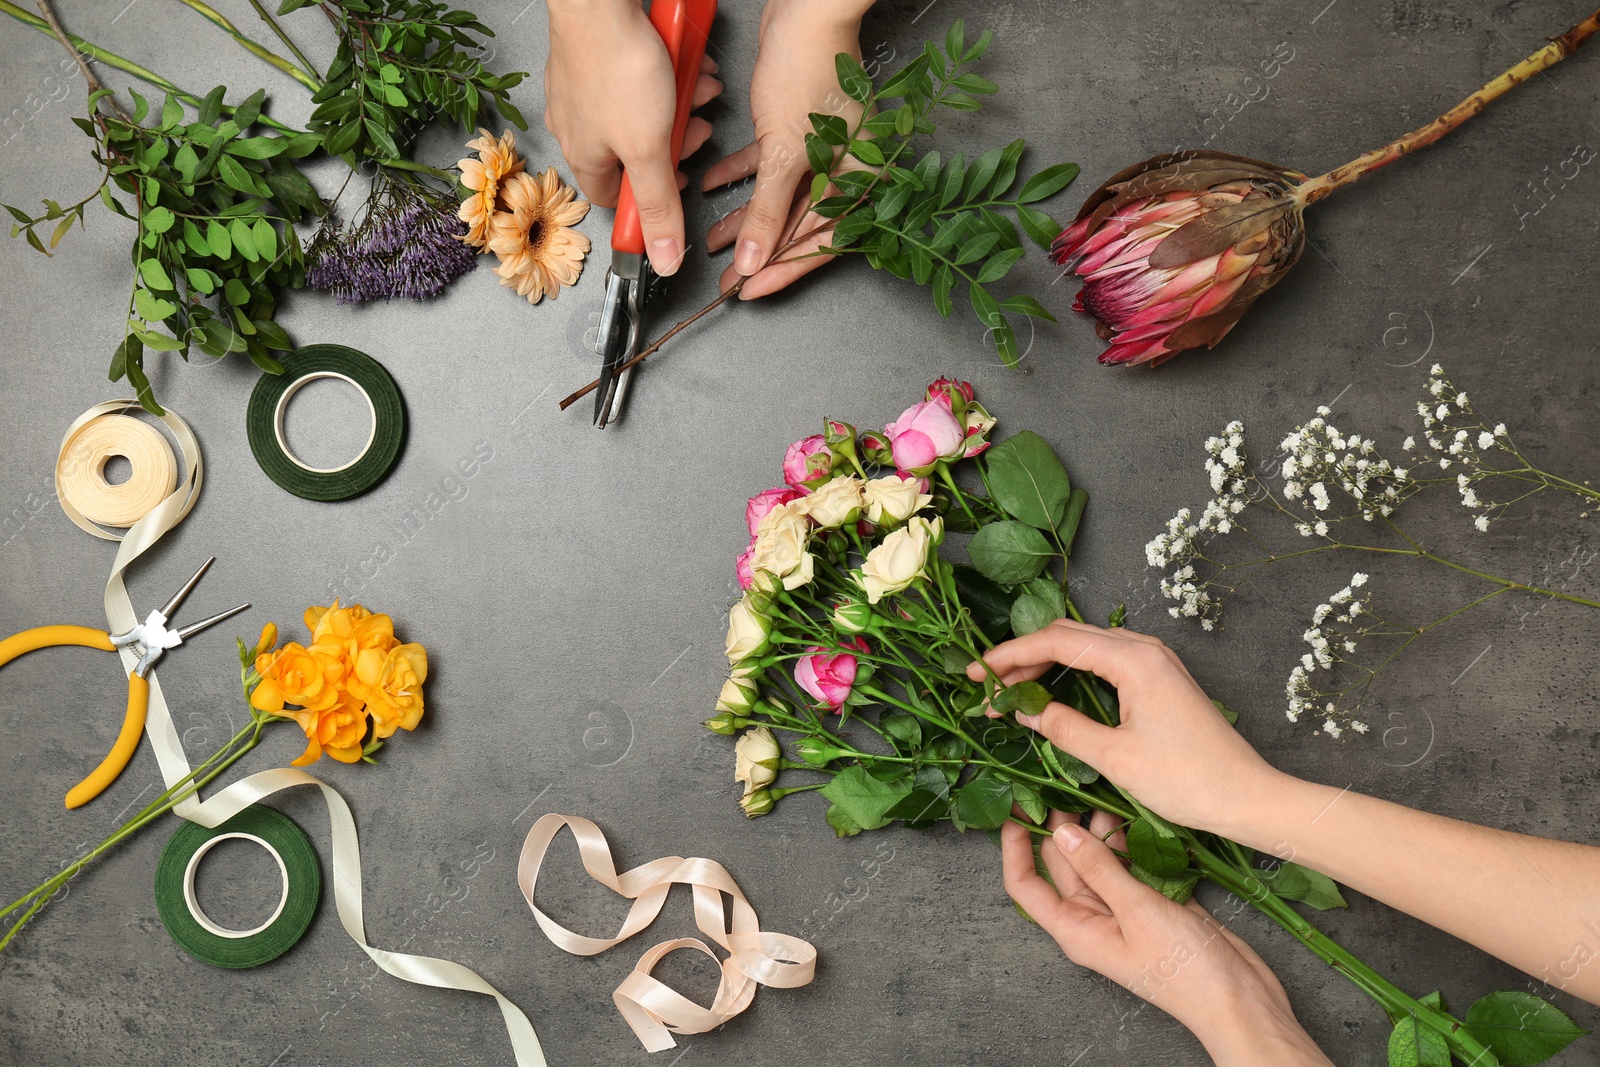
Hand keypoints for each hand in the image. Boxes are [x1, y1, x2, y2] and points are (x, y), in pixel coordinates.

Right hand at [544, 0, 721, 275]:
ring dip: (679, 106)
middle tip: (693, 130)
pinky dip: (668, 74)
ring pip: (644, 113)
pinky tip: (683, 64)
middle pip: (637, 154)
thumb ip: (658, 206)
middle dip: (676, 143)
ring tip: (697, 91)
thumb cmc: (615, 66)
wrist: (600, 1)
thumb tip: (662, 259)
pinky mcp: (598, 55)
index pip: (616, 199)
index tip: (676, 189)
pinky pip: (639, 77)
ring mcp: (586, 87)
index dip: (651, 200)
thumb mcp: (649, 150)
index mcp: (584, 157)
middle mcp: (578, 126)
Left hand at [702, 0, 874, 297]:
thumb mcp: (785, 154)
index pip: (822, 243)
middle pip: (801, 225)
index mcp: (862, 183)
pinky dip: (745, 176)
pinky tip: (715, 185)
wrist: (806, 10)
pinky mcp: (801, 128)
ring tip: (714, 236)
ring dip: (746, 215)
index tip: (748, 290)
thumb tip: (752, 260)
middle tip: (728, 275)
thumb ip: (767, 213)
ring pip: (782, 197)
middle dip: (759, 248)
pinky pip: (773, 165)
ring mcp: (826, 149)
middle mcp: (850, 170)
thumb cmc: (810, 70)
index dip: (782, 271)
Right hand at [967, 620, 1283, 837]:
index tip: (977, 675)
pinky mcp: (1159, 678)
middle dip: (1022, 656)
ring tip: (1011, 691)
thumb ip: (1062, 728)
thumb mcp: (1114, 757)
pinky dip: (1071, 671)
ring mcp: (1155, 661)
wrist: (1246, 796)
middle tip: (988, 686)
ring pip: (1084, 646)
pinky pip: (1103, 660)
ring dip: (1045, 663)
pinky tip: (1052, 691)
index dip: (1010, 656)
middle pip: (1067, 635)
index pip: (1055, 642)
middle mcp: (1145, 649)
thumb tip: (1024, 711)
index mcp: (1133, 660)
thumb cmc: (1186, 780)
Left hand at [1002, 811, 1331, 1066]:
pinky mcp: (1154, 903)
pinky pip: (1132, 866)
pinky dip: (1132, 842)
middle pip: (1062, 865)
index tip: (1016, 808)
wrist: (1240, 1000)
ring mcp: (1124, 910)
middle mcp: (1093, 918)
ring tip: (1103, 789)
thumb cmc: (1185, 969)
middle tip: (1066, 781)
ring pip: (1099, 860)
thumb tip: (1062, 831)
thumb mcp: (1137, 912)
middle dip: (1060, 826)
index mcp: (1075, 929)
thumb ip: (1099, 868)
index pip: (1026, 885)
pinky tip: (1136, 815)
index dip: (1015, 847)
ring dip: (1100, 830)